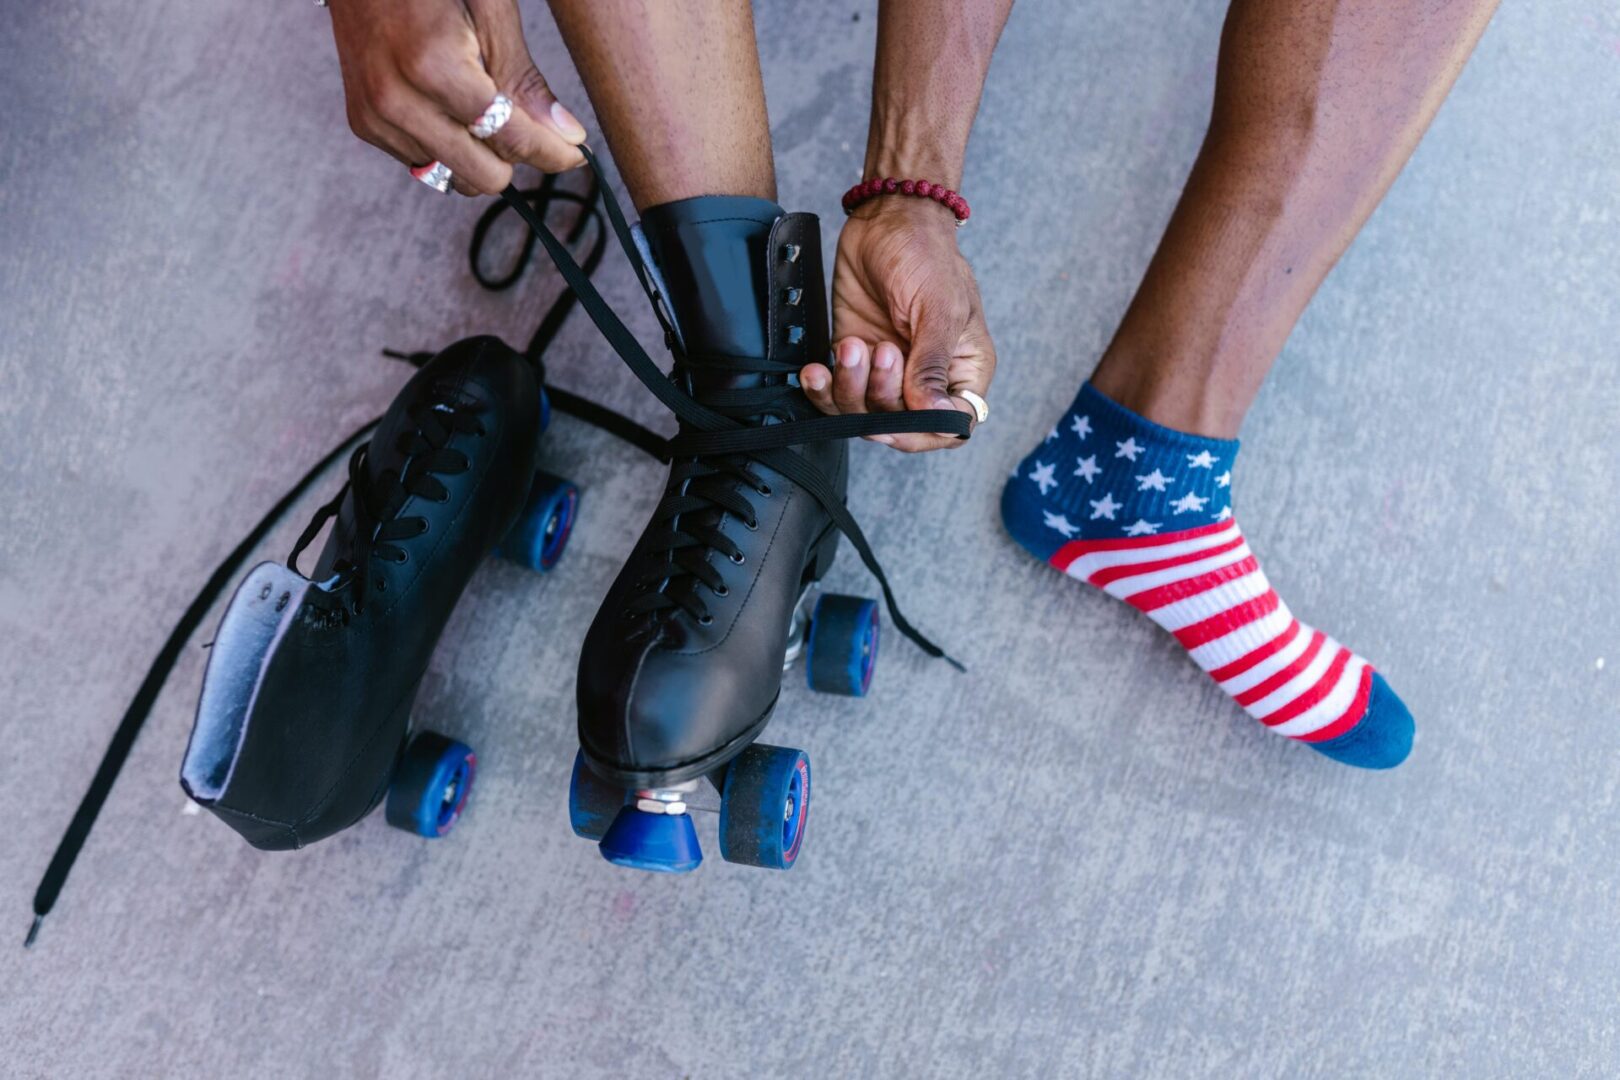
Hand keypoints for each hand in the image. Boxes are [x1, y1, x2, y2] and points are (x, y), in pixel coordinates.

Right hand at [330, 0, 586, 194]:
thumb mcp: (490, 13)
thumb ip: (524, 80)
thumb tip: (566, 137)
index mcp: (431, 66)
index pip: (509, 137)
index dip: (553, 152)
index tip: (576, 154)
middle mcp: (396, 100)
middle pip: (483, 176)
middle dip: (511, 154)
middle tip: (521, 119)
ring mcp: (375, 117)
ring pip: (455, 177)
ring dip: (478, 151)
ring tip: (476, 101)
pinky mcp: (365, 125)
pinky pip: (426, 164)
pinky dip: (448, 145)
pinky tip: (447, 104)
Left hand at [802, 197, 995, 451]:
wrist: (886, 218)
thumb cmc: (926, 253)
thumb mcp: (938, 308)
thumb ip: (932, 365)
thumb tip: (934, 415)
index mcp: (962, 368)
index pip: (950, 425)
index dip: (922, 431)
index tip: (901, 413)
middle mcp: (925, 376)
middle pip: (900, 424)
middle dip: (881, 398)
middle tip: (880, 350)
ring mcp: (887, 370)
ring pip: (863, 413)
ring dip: (849, 388)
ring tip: (851, 345)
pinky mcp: (853, 359)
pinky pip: (834, 393)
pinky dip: (821, 388)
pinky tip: (815, 370)